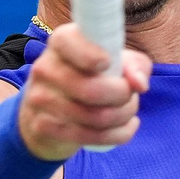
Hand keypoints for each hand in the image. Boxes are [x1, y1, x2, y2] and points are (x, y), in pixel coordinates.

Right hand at [18, 23, 151, 160]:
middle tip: (131, 95)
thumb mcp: (117, 62)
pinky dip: (119, 134)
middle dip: (123, 96)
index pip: (69, 41)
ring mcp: (40, 99)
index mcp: (62, 42)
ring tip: (129, 110)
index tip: (107, 63)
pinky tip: (126, 127)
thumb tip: (139, 84)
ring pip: (95, 117)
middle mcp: (45, 68)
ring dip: (124, 116)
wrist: (49, 112)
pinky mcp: (43, 127)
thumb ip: (134, 65)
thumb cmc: (91, 77)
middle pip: (91, 89)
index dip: (91, 55)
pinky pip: (90, 137)